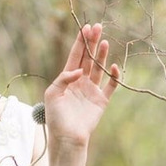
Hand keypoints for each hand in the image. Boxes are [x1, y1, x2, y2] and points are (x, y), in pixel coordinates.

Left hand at [44, 23, 119, 147]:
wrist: (67, 137)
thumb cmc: (56, 118)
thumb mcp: (52, 94)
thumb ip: (63, 78)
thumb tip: (79, 70)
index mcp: (67, 79)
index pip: (75, 56)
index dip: (80, 42)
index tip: (85, 28)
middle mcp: (80, 82)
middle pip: (88, 58)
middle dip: (92, 42)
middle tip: (98, 27)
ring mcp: (92, 90)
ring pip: (99, 68)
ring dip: (102, 55)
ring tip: (104, 42)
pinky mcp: (102, 100)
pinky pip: (111, 85)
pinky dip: (114, 76)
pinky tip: (112, 66)